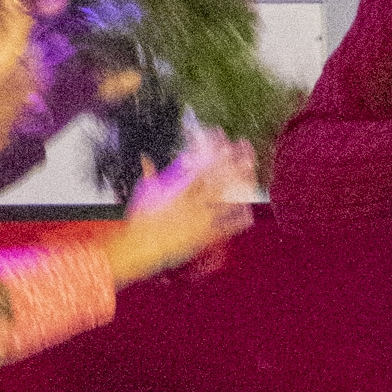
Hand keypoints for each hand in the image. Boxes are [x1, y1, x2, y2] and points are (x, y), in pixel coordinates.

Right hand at [111, 131, 256, 280]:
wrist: (142, 248)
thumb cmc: (140, 221)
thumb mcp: (143, 193)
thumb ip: (149, 174)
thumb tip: (146, 160)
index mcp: (181, 192)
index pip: (203, 169)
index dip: (216, 155)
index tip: (226, 143)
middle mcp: (195, 205)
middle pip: (221, 181)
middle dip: (235, 164)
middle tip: (246, 150)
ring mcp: (203, 221)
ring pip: (228, 201)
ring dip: (242, 186)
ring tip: (252, 173)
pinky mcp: (206, 237)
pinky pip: (227, 228)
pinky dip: (239, 220)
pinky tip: (248, 212)